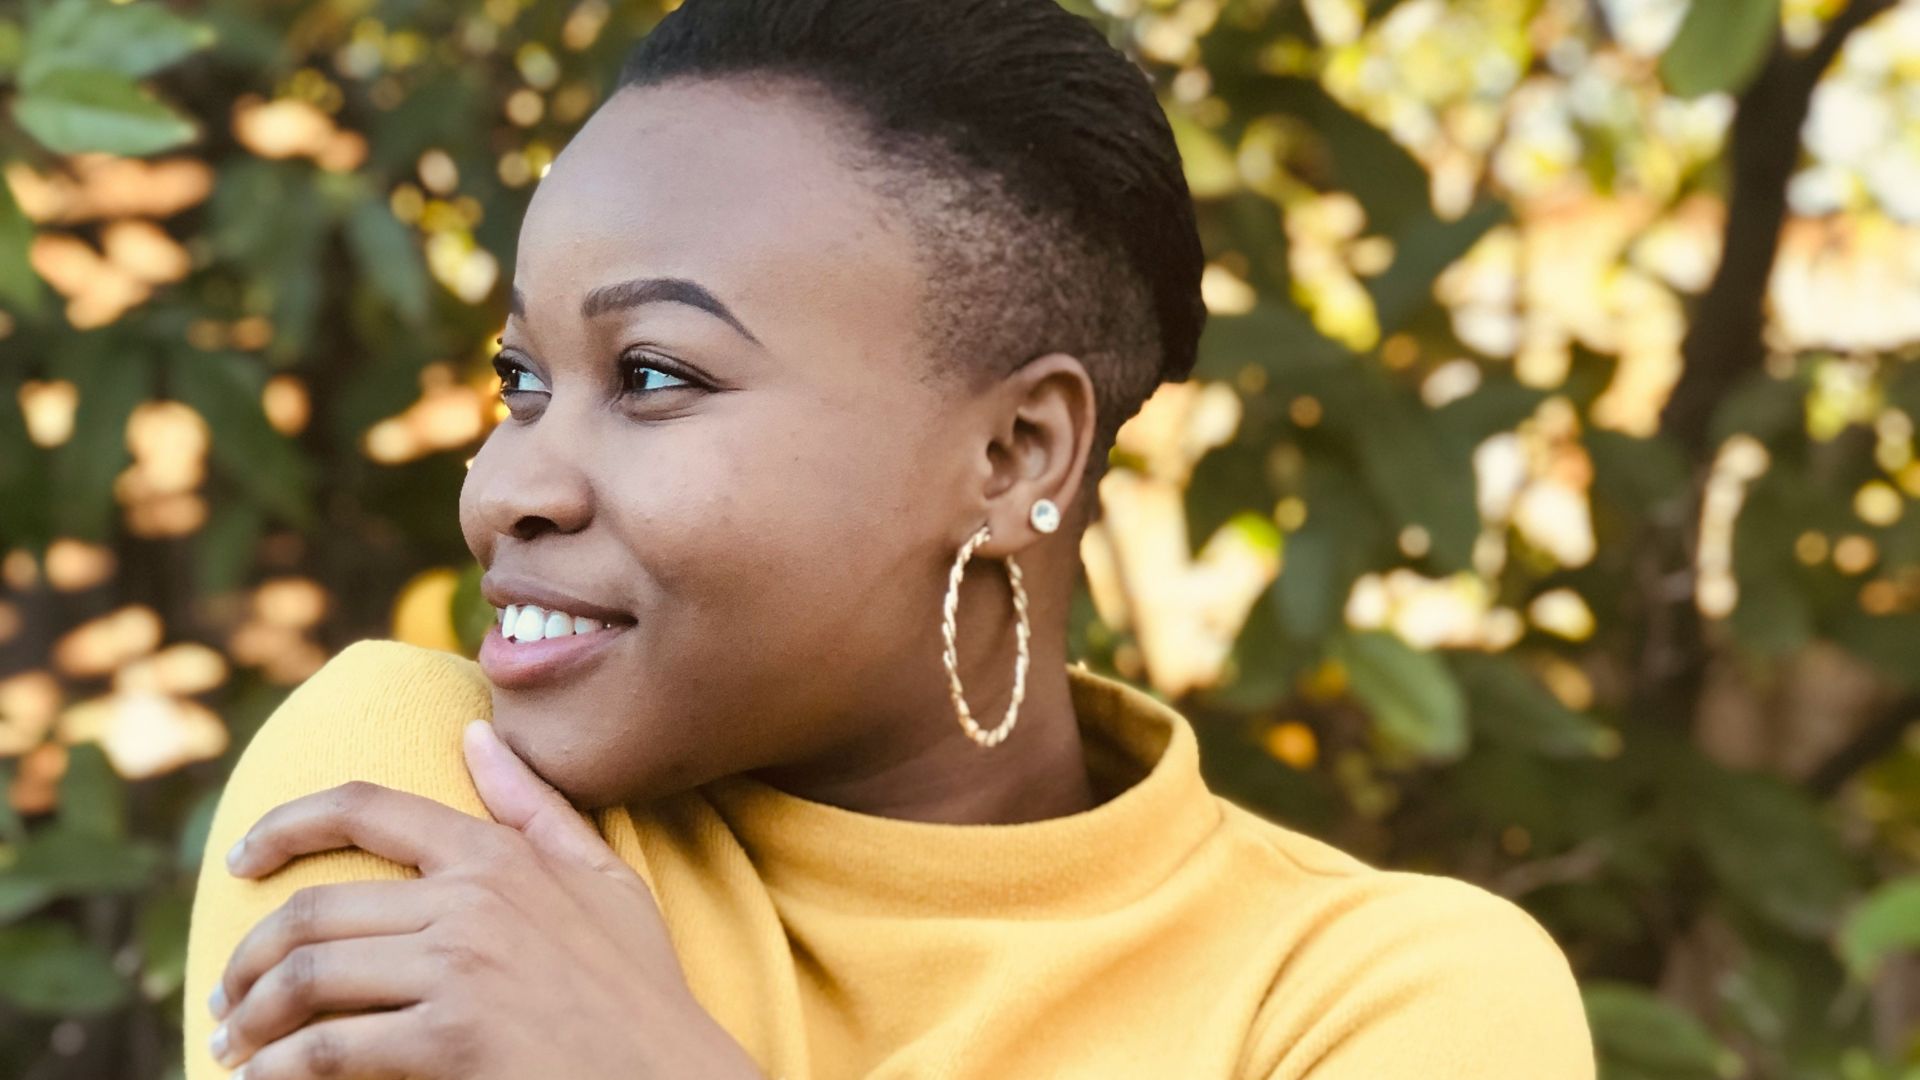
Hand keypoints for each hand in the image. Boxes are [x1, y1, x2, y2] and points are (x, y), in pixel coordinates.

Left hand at [207, 719, 766, 1078]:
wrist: (673, 1078)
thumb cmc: (640, 989)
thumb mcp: (605, 880)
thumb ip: (535, 808)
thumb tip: (474, 734)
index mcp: (498, 854)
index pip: (364, 807)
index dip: (285, 826)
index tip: (239, 860)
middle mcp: (471, 899)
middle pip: (313, 910)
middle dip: (251, 958)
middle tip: (229, 995)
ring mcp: (459, 968)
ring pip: (309, 977)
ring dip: (253, 1016)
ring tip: (237, 1044)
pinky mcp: (450, 1038)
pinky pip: (329, 1048)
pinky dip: (281, 1070)